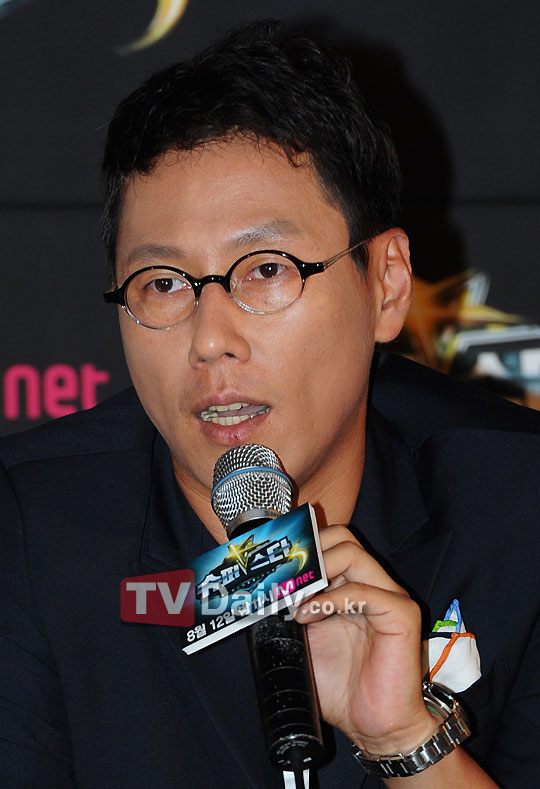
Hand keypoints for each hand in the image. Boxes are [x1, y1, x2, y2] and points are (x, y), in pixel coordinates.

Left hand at [294, 524, 437, 754]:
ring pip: (351, 553)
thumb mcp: (304, 638)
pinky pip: (363, 590)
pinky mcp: (400, 615)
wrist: (374, 726)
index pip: (329, 541)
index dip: (300, 545)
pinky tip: (308, 616)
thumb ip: (291, 608)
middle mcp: (371, 583)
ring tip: (294, 600)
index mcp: (350, 585)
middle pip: (342, 536)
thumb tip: (261, 589)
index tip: (271, 561)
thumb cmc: (342, 686)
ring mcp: (389, 596)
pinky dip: (329, 599)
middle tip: (283, 577)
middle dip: (308, 550)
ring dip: (315, 571)